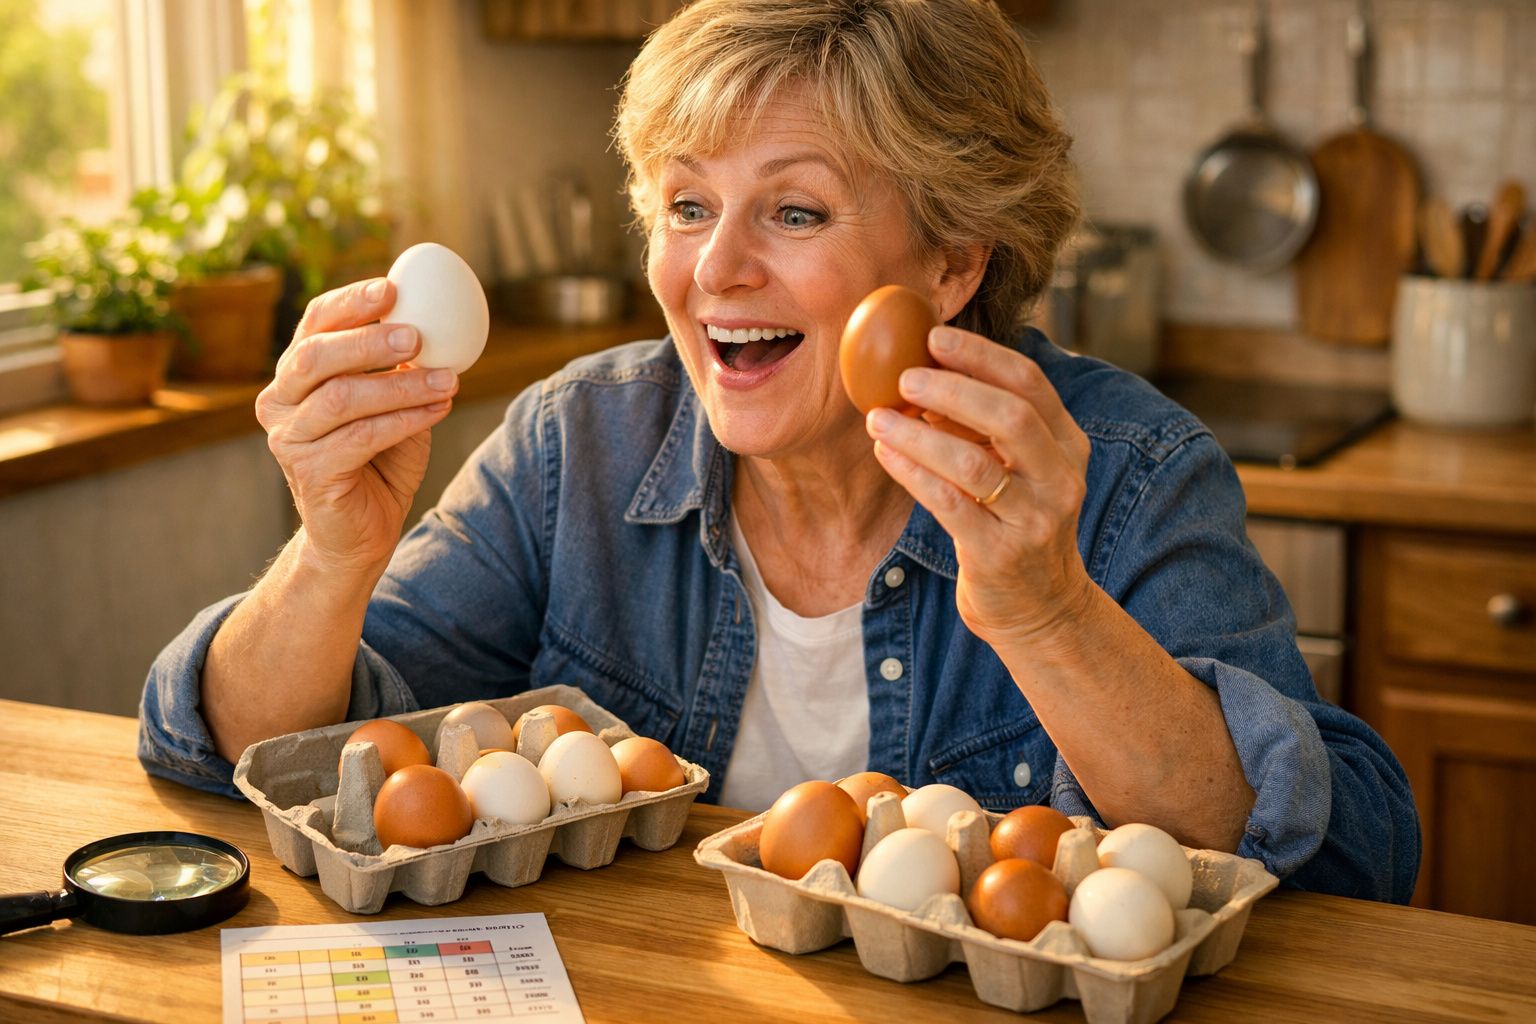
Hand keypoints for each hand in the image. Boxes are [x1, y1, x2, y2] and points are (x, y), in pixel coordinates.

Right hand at [256, 278, 458, 575]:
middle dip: (369, 341)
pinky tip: (439, 409)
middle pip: (316, 356)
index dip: (349, 303)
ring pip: (343, 397)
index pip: (314, 325)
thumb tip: (433, 328)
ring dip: (402, 386)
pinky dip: (406, 419)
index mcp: (295, 375)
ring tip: (447, 380)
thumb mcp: (394, 406)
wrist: (361, 534)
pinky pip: (361, 436)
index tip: (392, 288)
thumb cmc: (379, 463)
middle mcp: (279, 401)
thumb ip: (402, 370)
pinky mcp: (309, 471)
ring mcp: (288, 438)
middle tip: (416, 335)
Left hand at [864, 325, 1093, 647]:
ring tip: (877, 416)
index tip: (934, 337)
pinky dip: (913, 473)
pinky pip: (949, 505)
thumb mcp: (1024, 471)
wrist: (1042, 610)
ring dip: (919, 434)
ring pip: (972, 464)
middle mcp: (1059, 478)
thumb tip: (927, 368)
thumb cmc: (1017, 525)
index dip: (981, 355)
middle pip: (1010, 417)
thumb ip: (992, 427)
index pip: (1030, 384)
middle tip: (904, 375)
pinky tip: (886, 452)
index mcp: (1067, 445)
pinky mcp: (1000, 554)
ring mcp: (1034, 519)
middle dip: (953, 388)